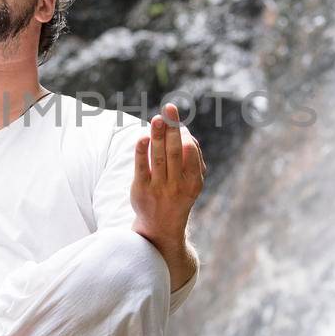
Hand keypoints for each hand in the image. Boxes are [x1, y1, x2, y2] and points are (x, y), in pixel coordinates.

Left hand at [130, 102, 205, 244]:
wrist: (161, 226)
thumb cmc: (179, 195)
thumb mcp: (192, 182)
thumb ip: (192, 158)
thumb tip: (184, 132)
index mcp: (193, 182)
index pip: (190, 155)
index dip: (185, 137)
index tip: (180, 124)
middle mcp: (177, 186)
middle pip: (174, 152)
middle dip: (173, 129)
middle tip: (169, 109)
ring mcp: (158, 189)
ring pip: (158, 157)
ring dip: (158, 135)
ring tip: (158, 118)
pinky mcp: (141, 190)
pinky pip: (141, 167)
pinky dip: (142, 150)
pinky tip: (143, 136)